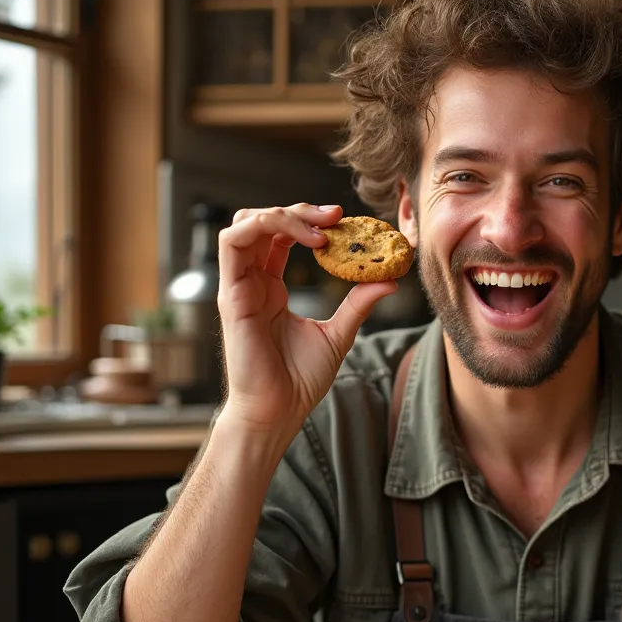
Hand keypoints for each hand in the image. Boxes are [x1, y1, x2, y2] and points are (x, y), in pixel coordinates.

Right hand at [216, 203, 395, 436]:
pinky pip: (231, 242)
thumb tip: (390, 279)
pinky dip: (263, 226)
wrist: (279, 411)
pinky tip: (305, 240)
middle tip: (336, 216)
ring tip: (320, 228)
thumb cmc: (300, 380)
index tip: (345, 220)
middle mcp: (253, 282)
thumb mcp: (339, 333)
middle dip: (299, 210)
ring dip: (282, 213)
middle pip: (263, 222)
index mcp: (271, 287)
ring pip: (245, 224)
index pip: (282, 236)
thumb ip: (359, 303)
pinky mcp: (231, 294)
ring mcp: (239, 286)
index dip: (310, 221)